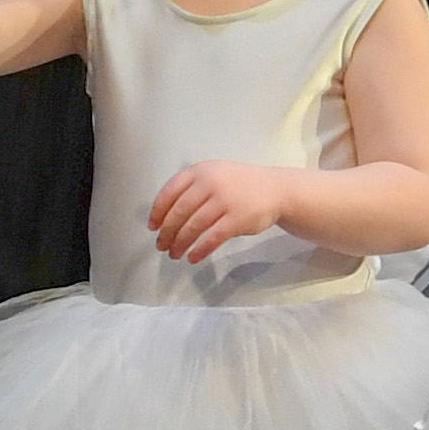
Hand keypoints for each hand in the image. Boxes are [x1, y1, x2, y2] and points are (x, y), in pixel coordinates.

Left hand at [146, 158, 297, 265]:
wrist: (275, 190)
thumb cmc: (239, 185)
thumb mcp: (214, 174)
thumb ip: (192, 188)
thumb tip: (165, 216)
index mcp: (201, 171)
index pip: (170, 191)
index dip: (158, 211)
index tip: (153, 227)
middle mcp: (210, 184)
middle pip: (179, 212)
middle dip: (167, 232)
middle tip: (161, 246)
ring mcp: (224, 201)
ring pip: (193, 227)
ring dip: (180, 243)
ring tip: (174, 254)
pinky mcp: (237, 219)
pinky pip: (212, 239)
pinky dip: (199, 250)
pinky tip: (192, 258)